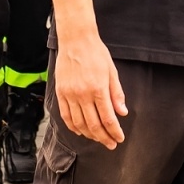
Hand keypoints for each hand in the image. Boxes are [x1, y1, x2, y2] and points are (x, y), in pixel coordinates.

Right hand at [54, 30, 126, 147]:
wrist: (76, 40)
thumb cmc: (96, 53)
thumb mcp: (112, 71)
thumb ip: (116, 94)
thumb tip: (122, 113)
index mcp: (98, 88)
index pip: (108, 118)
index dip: (114, 132)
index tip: (119, 138)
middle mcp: (83, 94)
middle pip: (94, 125)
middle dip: (104, 138)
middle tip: (111, 144)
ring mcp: (70, 94)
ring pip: (79, 124)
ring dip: (89, 135)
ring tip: (98, 138)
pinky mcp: (61, 92)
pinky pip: (66, 116)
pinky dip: (73, 127)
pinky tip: (80, 131)